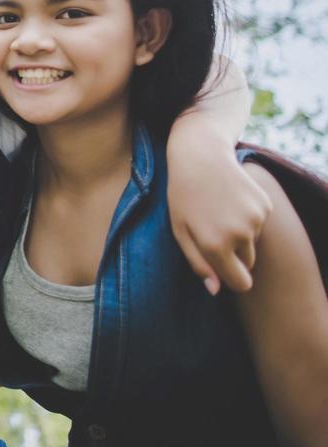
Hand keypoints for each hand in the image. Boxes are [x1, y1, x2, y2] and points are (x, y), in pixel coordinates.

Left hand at [166, 135, 271, 293]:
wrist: (201, 156)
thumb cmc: (183, 196)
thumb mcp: (180, 230)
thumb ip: (199, 263)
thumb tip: (216, 290)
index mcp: (216, 245)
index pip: (240, 283)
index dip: (233, 281)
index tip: (225, 274)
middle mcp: (240, 235)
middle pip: (248, 264)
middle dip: (234, 256)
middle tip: (213, 232)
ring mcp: (256, 219)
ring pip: (253, 242)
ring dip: (240, 234)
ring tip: (219, 211)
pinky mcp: (265, 205)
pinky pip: (260, 224)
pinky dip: (249, 217)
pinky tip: (231, 200)